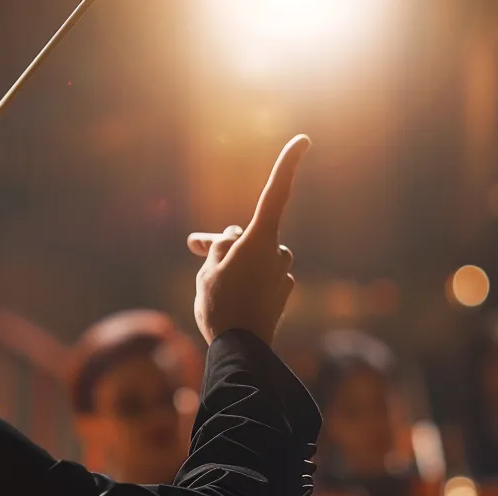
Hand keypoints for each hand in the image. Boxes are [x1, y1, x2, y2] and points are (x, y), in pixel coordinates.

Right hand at [190, 135, 309, 343]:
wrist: (242, 353)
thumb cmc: (221, 306)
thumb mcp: (209, 270)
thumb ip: (220, 247)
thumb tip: (233, 238)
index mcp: (260, 240)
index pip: (276, 193)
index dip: (288, 164)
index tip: (304, 140)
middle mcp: (277, 253)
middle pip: (250, 235)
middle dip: (226, 241)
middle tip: (193, 246)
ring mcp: (282, 275)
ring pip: (254, 257)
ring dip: (234, 263)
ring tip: (210, 282)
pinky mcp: (282, 294)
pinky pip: (260, 278)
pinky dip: (245, 281)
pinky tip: (229, 299)